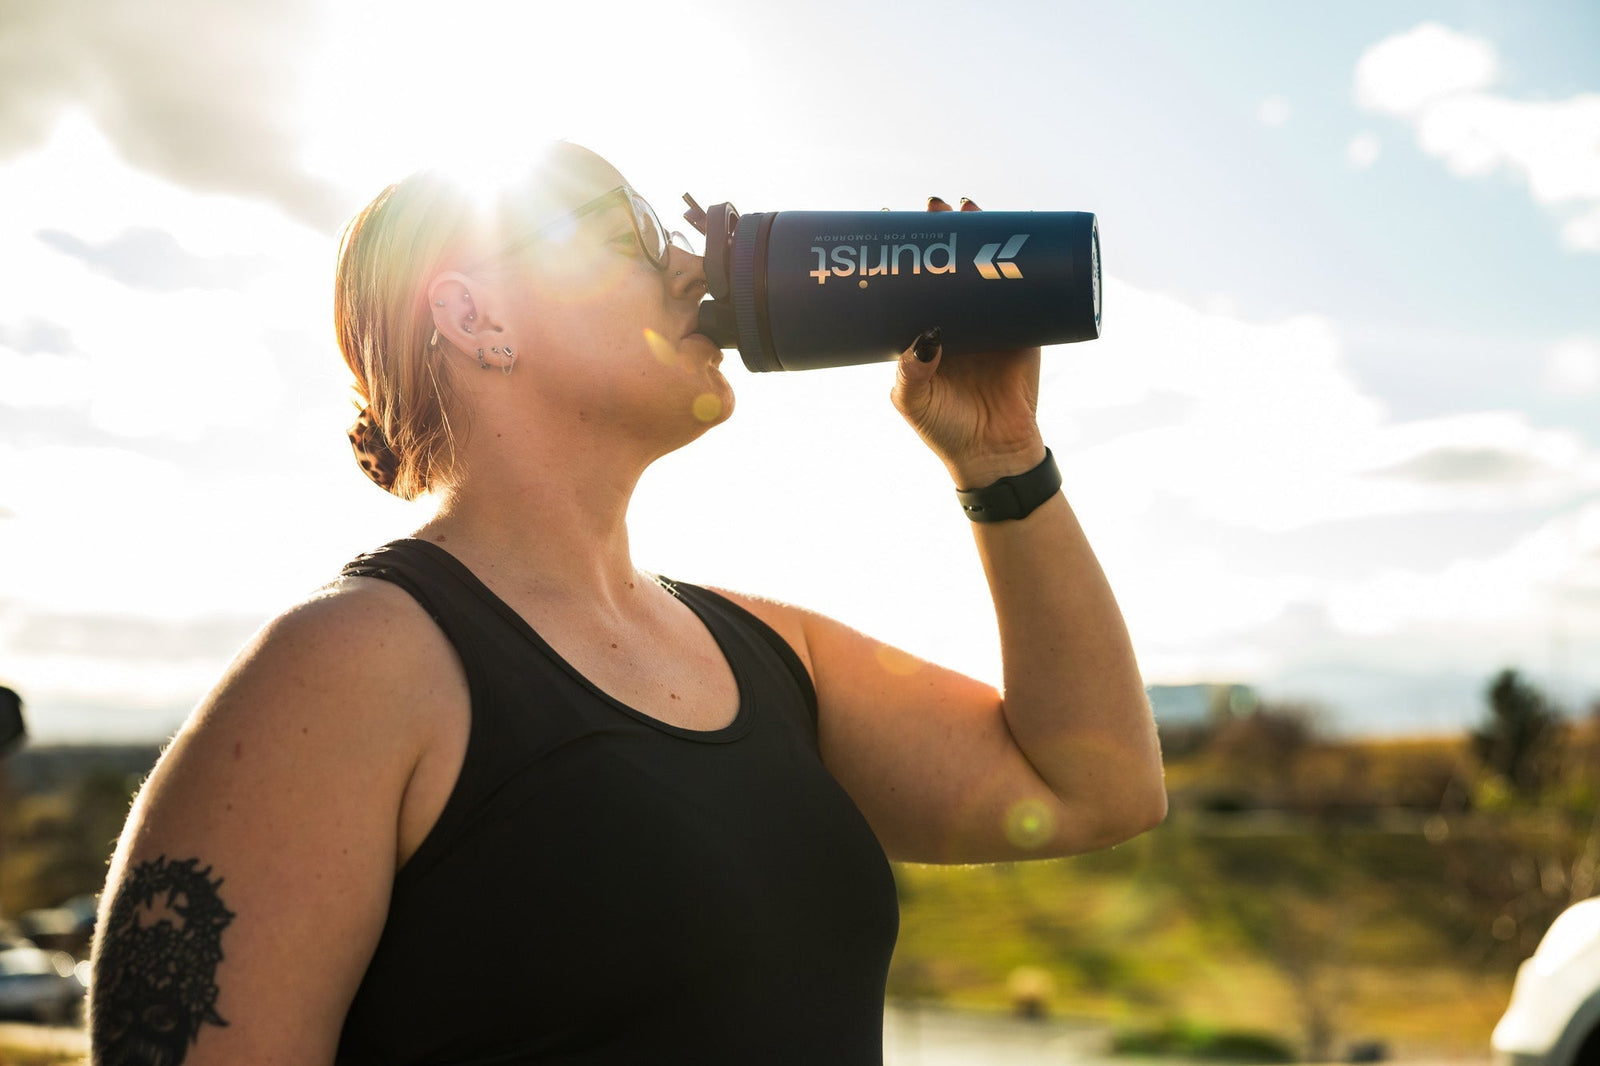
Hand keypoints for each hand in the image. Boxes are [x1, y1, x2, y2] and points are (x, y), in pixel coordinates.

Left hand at [890, 196, 1045, 486]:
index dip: (903, 253)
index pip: (909, 282)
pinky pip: (1026, 288)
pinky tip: (1021, 233)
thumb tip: (924, 337)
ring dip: (980, 233)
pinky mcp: (1025, 329)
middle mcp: (955, 319)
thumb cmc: (944, 428)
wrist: (994, 454)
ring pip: (984, 268)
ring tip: (968, 205)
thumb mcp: (913, 401)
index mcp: (922, 330)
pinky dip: (1026, 260)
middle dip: (943, 231)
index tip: (888, 219)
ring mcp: (990, 321)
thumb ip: (910, 372)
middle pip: (948, 264)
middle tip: (933, 205)